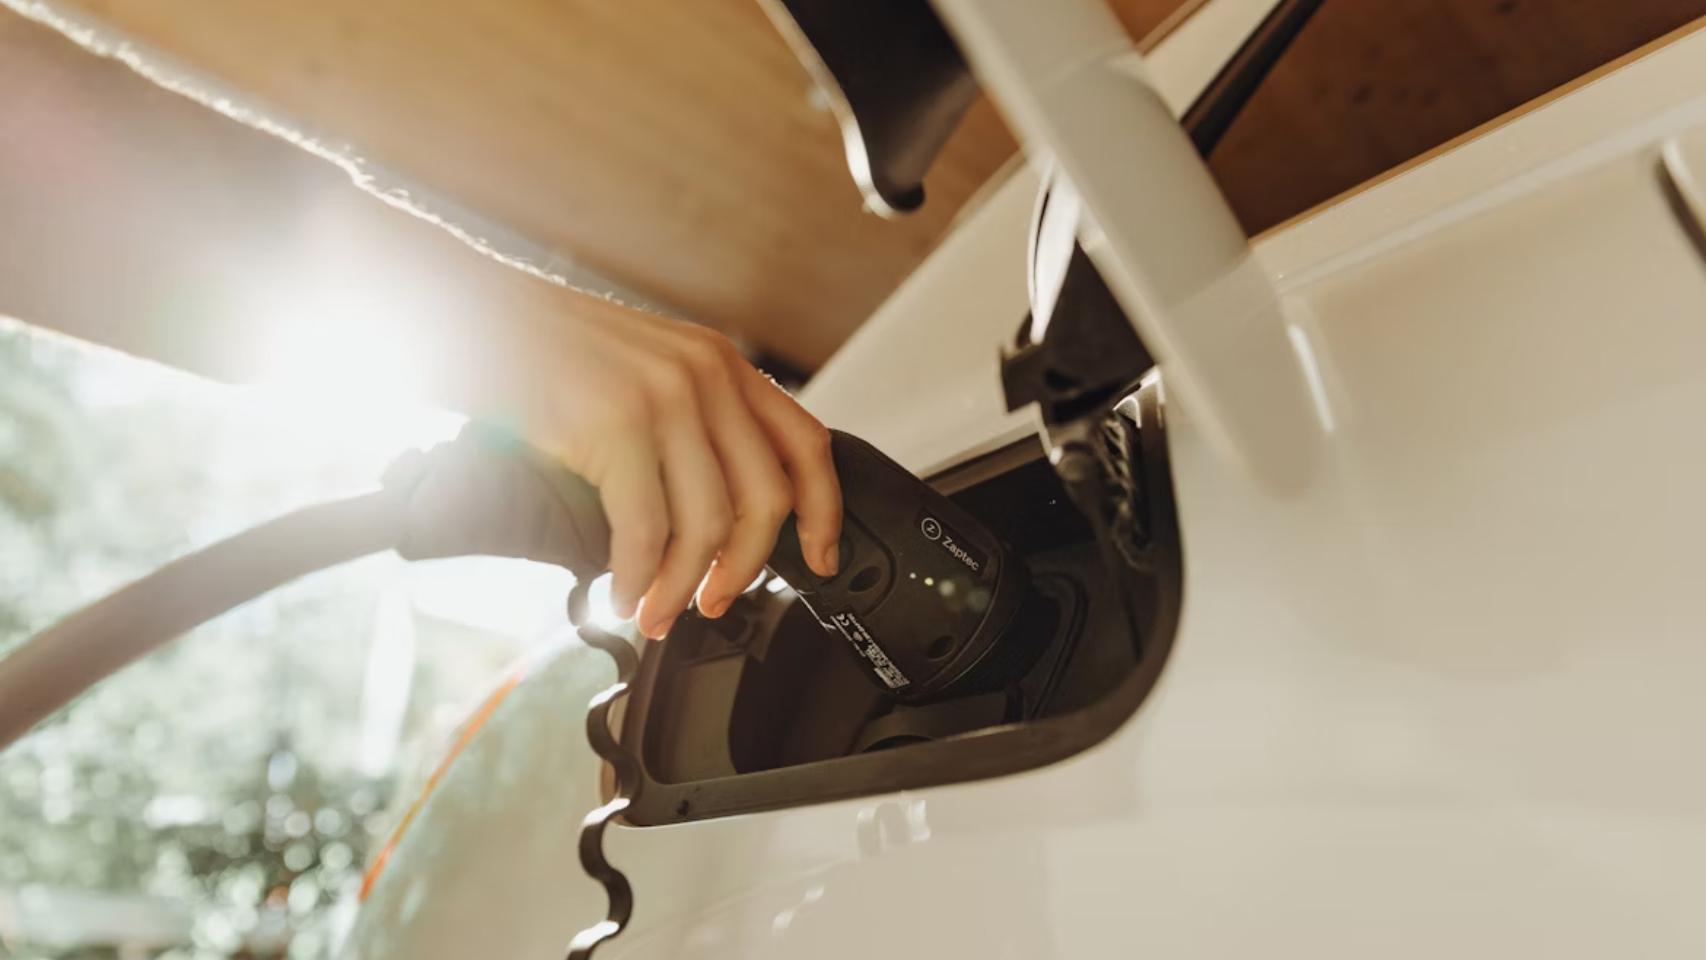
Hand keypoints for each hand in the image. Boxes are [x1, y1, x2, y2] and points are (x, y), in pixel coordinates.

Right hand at [516, 294, 841, 639]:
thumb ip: (689, 421)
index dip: (824, 511)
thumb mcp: (642, 369)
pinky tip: (622, 593)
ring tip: (656, 611)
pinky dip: (637, 577)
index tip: (820, 558)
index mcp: (720, 363)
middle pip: (765, 498)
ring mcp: (663, 398)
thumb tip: (714, 514)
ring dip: (681, 586)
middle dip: (745, 568)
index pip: (806, 443)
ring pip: (707, 524)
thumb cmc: (540, 350)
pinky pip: (646, 529)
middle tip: (714, 601)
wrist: (466, 312)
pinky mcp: (615, 425)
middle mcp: (704, 375)